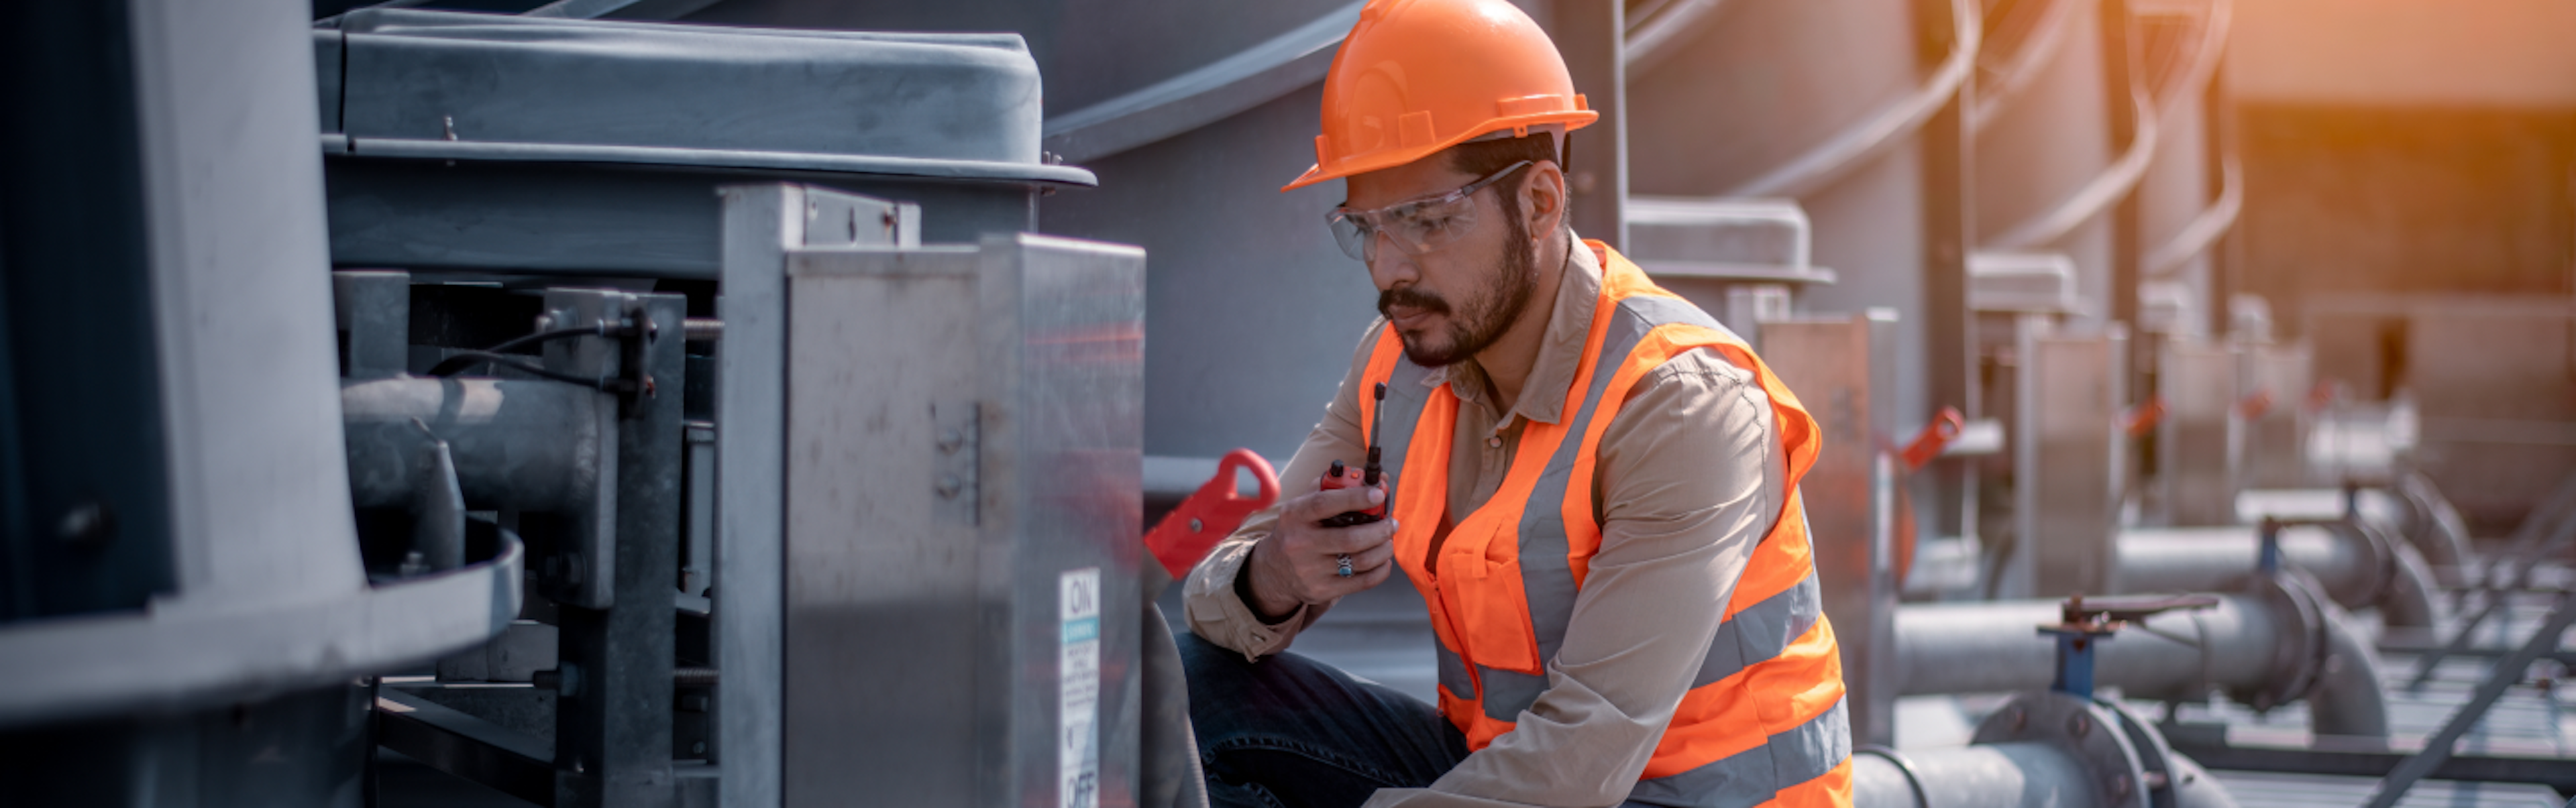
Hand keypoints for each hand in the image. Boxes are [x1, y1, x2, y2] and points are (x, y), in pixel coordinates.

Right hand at [1243, 479, 1397, 619]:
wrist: (1275, 569)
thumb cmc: (1298, 529)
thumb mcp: (1305, 505)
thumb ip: (1336, 487)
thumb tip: (1378, 479)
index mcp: (1295, 516)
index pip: (1325, 504)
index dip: (1355, 498)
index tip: (1378, 493)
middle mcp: (1300, 543)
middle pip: (1351, 539)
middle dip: (1380, 530)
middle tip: (1391, 523)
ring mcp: (1310, 570)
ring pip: (1360, 561)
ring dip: (1383, 550)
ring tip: (1388, 541)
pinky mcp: (1322, 590)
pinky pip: (1362, 582)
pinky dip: (1380, 570)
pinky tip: (1383, 561)